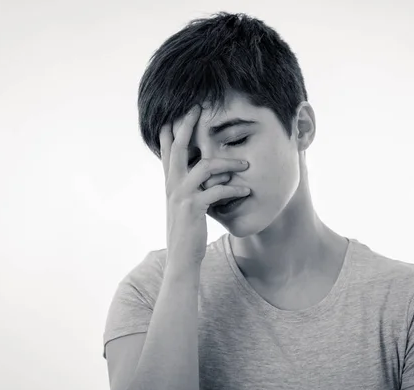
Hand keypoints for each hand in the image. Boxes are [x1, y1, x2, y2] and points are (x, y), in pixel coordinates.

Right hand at [159, 104, 249, 264]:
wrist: (182, 258)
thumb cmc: (188, 230)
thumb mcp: (185, 204)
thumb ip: (190, 185)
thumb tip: (204, 170)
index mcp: (170, 182)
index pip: (167, 149)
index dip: (172, 129)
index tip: (179, 110)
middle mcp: (172, 185)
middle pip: (179, 147)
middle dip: (188, 125)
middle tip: (198, 107)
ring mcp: (181, 196)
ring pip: (205, 167)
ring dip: (227, 162)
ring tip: (246, 163)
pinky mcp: (194, 208)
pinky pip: (217, 191)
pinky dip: (233, 188)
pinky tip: (246, 190)